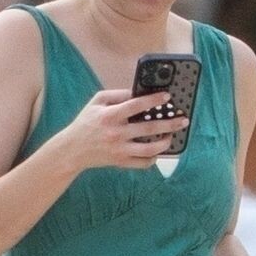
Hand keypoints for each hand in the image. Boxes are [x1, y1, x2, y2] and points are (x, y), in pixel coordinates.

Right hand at [63, 87, 188, 171]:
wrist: (72, 150)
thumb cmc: (86, 122)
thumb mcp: (96, 102)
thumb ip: (117, 95)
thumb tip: (138, 92)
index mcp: (110, 116)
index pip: (136, 106)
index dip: (153, 100)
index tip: (167, 97)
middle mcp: (116, 133)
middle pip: (148, 129)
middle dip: (170, 123)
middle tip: (183, 119)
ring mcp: (119, 150)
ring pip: (149, 149)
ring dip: (165, 143)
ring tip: (172, 136)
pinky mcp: (121, 162)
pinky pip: (142, 163)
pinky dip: (153, 158)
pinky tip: (158, 151)